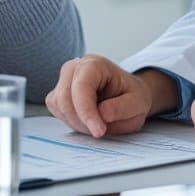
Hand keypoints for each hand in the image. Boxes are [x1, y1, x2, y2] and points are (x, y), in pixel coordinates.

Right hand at [45, 55, 163, 137]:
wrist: (126, 96)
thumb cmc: (131, 96)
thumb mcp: (138, 102)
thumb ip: (122, 107)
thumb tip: (102, 114)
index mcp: (96, 64)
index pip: (82, 87)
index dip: (87, 111)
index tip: (99, 131)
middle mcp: (76, 67)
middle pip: (65, 97)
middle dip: (82, 120)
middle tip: (101, 131)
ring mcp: (64, 79)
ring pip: (59, 105)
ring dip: (76, 122)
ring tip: (96, 124)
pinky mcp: (58, 92)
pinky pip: (56, 109)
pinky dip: (69, 120)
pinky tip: (85, 120)